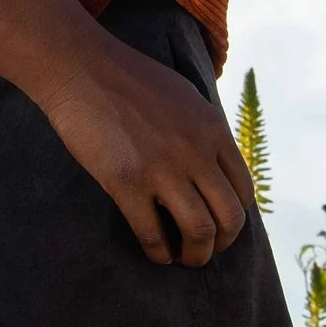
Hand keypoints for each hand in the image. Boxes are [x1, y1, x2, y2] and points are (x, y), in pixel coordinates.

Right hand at [35, 33, 255, 267]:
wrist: (81, 68)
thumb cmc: (127, 78)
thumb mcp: (184, 96)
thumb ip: (203, 131)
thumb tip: (213, 164)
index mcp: (213, 130)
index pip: (244, 189)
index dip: (237, 217)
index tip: (222, 225)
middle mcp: (196, 152)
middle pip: (229, 217)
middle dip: (222, 243)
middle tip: (206, 250)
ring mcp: (162, 169)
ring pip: (198, 232)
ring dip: (195, 254)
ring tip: (183, 258)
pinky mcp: (126, 182)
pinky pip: (152, 233)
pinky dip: (158, 252)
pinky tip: (156, 253)